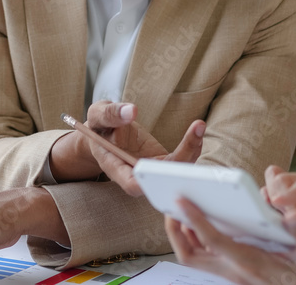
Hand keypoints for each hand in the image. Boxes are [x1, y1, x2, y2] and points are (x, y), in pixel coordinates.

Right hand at [76, 101, 205, 195]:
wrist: (106, 133)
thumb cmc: (100, 126)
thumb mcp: (98, 115)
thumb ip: (111, 114)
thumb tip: (131, 111)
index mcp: (116, 167)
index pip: (133, 184)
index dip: (151, 181)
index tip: (166, 167)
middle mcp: (136, 174)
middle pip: (161, 180)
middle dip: (180, 165)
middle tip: (193, 139)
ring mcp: (151, 170)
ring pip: (175, 171)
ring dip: (191, 152)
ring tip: (197, 127)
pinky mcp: (162, 161)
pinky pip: (180, 159)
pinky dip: (191, 146)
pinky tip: (197, 129)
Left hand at [165, 198, 295, 284]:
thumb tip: (293, 214)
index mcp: (251, 264)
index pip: (214, 241)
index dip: (195, 219)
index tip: (182, 200)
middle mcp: (237, 270)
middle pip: (191, 255)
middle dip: (176, 231)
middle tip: (172, 206)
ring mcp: (235, 273)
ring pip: (196, 258)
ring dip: (184, 234)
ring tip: (182, 209)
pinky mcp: (238, 273)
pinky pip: (207, 257)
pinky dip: (198, 238)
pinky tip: (207, 220)